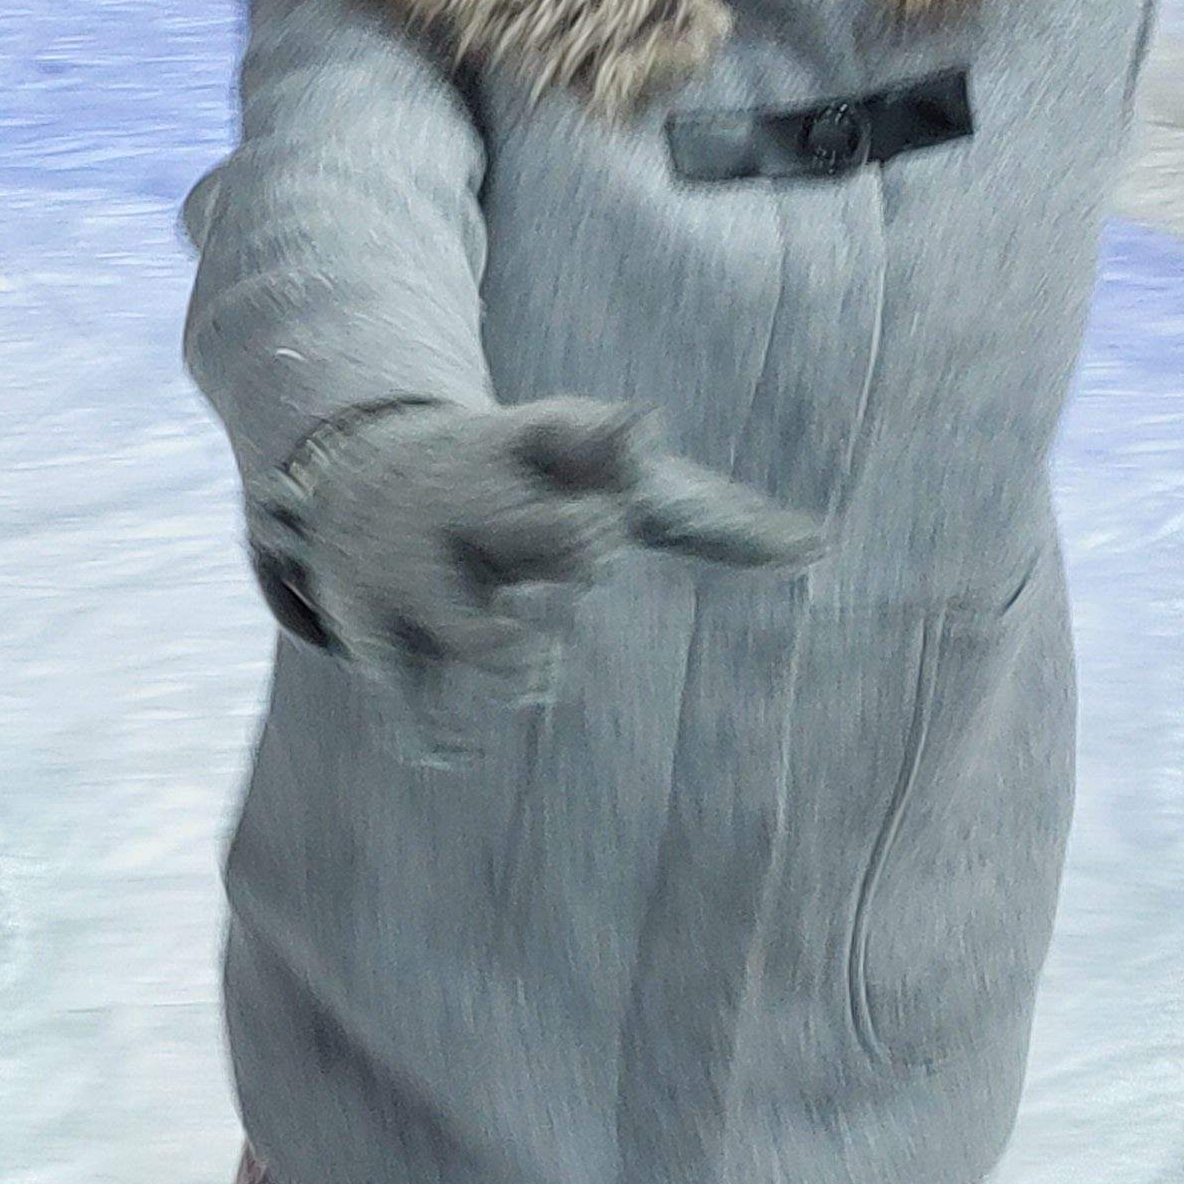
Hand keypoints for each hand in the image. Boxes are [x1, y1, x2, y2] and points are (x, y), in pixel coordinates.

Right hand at [254, 398, 818, 684]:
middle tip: (596, 558)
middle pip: (533, 531)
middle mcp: (472, 500)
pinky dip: (430, 732)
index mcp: (537, 454)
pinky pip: (401, 690)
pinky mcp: (378, 625)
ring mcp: (417, 564)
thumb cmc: (532, 490)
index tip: (642, 429)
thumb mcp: (610, 486)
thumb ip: (712, 518)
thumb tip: (820, 545)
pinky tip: (454, 754)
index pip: (578, 435)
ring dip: (517, 662)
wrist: (363, 471)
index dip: (616, 442)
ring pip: (470, 628)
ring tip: (543, 676)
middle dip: (571, 545)